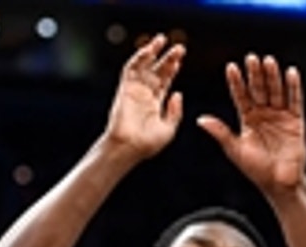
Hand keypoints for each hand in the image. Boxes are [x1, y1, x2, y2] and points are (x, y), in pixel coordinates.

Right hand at [104, 34, 184, 158]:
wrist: (129, 148)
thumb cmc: (148, 144)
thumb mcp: (169, 128)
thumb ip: (175, 111)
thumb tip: (178, 93)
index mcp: (155, 103)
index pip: (165, 81)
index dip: (172, 69)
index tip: (180, 59)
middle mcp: (144, 94)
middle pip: (157, 70)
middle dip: (167, 58)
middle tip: (180, 47)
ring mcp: (134, 90)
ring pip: (143, 66)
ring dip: (151, 52)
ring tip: (162, 40)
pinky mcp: (124, 89)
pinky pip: (130, 70)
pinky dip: (139, 58)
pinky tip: (148, 50)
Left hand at [199, 54, 305, 194]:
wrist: (279, 183)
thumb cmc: (256, 169)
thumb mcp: (236, 150)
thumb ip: (221, 133)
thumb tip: (200, 119)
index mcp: (248, 119)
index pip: (241, 96)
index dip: (236, 82)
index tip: (230, 67)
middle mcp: (264, 113)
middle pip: (258, 89)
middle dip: (255, 74)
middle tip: (251, 57)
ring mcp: (280, 115)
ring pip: (276, 91)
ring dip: (272, 76)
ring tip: (268, 61)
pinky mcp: (296, 121)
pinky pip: (295, 101)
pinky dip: (294, 87)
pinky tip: (291, 72)